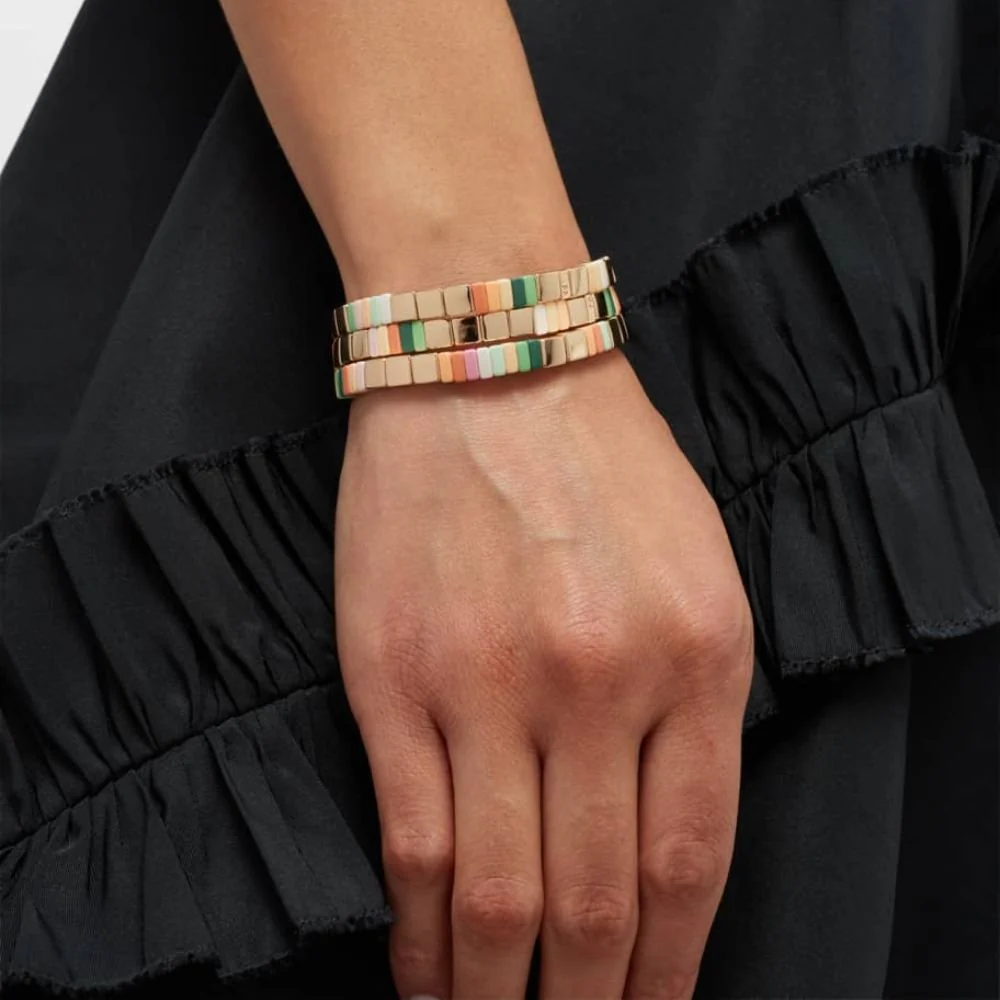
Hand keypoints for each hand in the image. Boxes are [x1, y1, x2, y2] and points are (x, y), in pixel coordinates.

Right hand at [335, 347, 752, 998]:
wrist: (486, 364)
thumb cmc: (600, 462)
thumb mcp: (699, 570)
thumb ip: (694, 707)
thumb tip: (661, 846)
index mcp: (697, 655)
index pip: (688, 864)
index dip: (669, 971)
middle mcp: (597, 681)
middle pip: (594, 905)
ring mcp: (486, 684)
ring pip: (497, 897)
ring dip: (497, 995)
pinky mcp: (391, 678)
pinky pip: (412, 843)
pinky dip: (420, 934)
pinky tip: (426, 974)